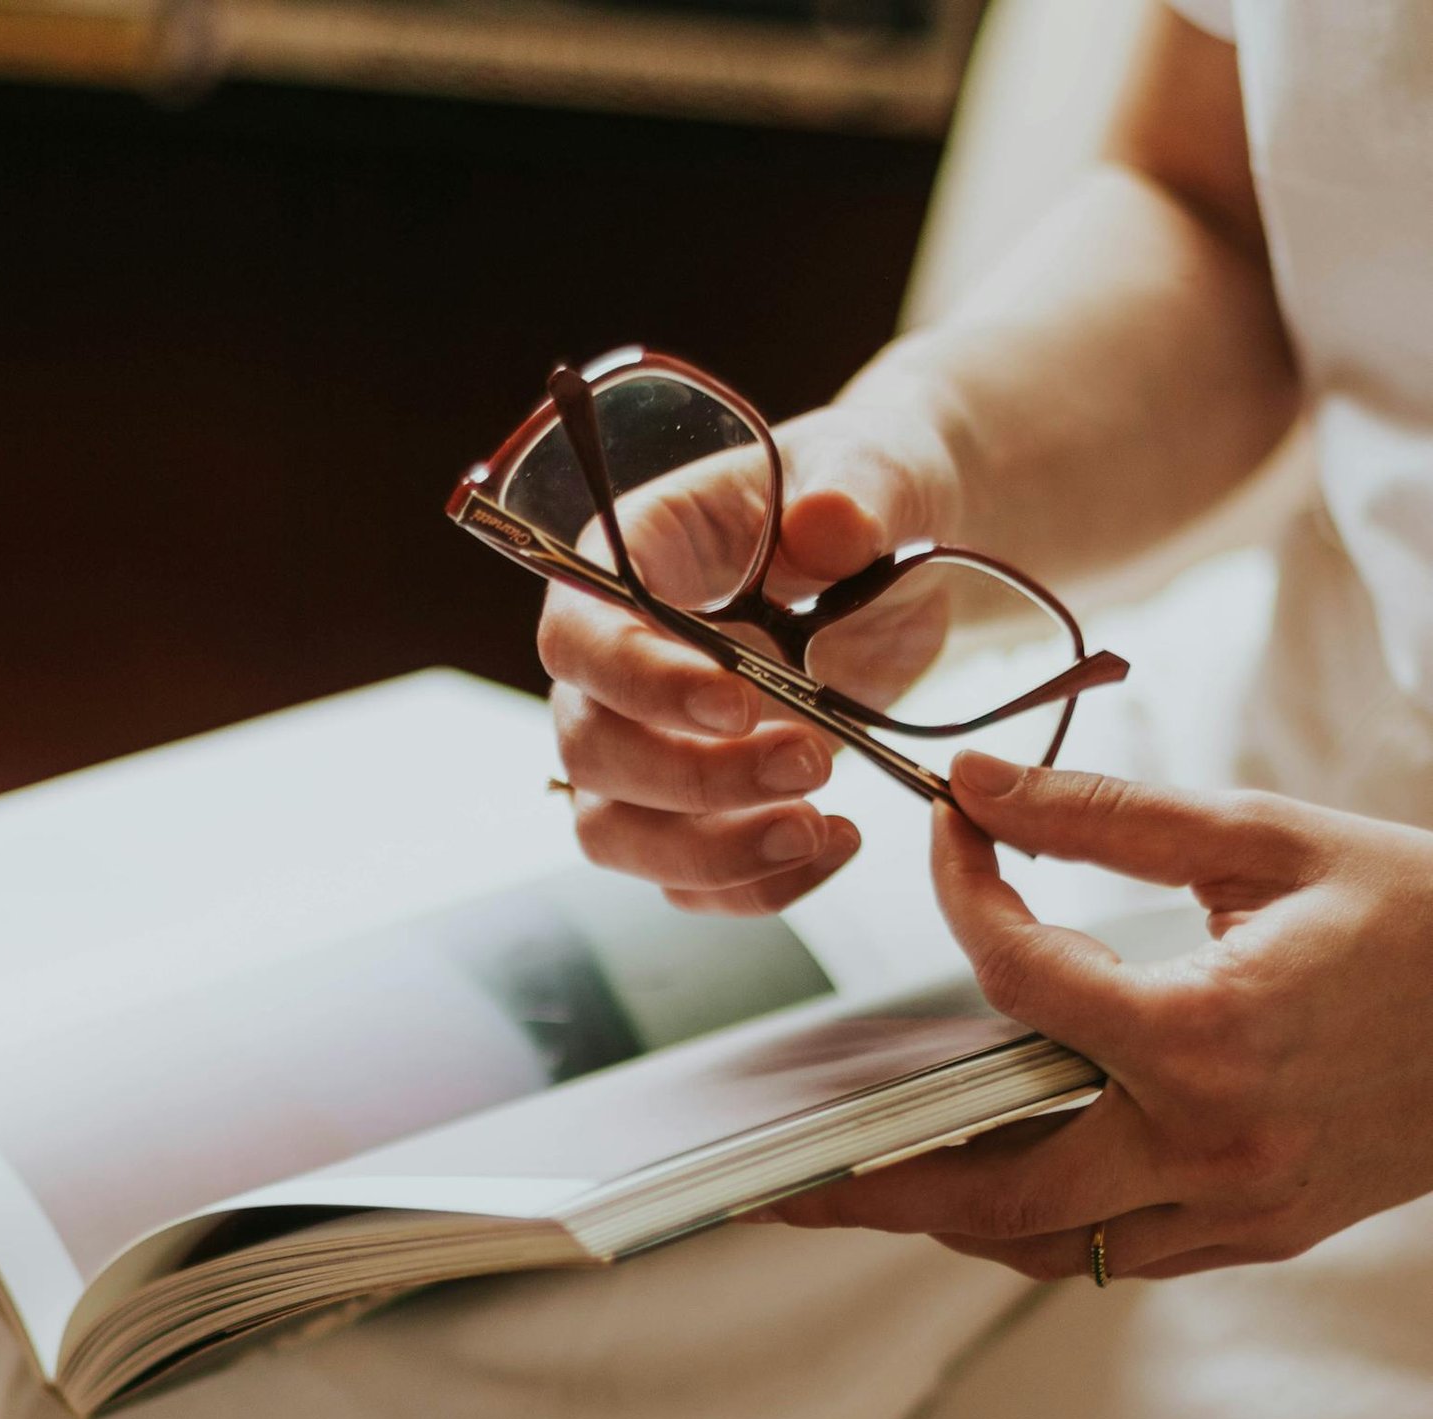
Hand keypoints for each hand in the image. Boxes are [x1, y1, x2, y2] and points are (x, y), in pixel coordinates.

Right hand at [540, 399, 960, 916]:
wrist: (898, 559)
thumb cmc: (863, 496)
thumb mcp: (876, 472)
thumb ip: (856, 494)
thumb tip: (829, 523)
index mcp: (626, 561)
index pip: (580, 638)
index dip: (641, 682)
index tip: (736, 705)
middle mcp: (611, 664)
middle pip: (589, 748)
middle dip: (694, 776)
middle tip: (811, 762)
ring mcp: (641, 747)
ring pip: (616, 833)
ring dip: (711, 852)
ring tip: (818, 829)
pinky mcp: (690, 808)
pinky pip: (688, 878)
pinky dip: (756, 885)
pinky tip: (834, 846)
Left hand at [768, 750, 1432, 1278]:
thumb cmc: (1427, 916)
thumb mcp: (1271, 840)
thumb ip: (1108, 816)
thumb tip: (974, 786)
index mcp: (1208, 1034)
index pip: (1021, 982)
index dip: (963, 901)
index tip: (946, 844)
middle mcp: (1212, 1143)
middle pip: (993, 1193)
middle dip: (875, 1189)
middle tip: (783, 1178)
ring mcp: (1240, 1207)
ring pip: (1049, 1246)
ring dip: (953, 1215)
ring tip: (869, 1184)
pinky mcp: (1263, 1234)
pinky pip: (1120, 1253)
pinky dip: (1047, 1222)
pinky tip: (1002, 1176)